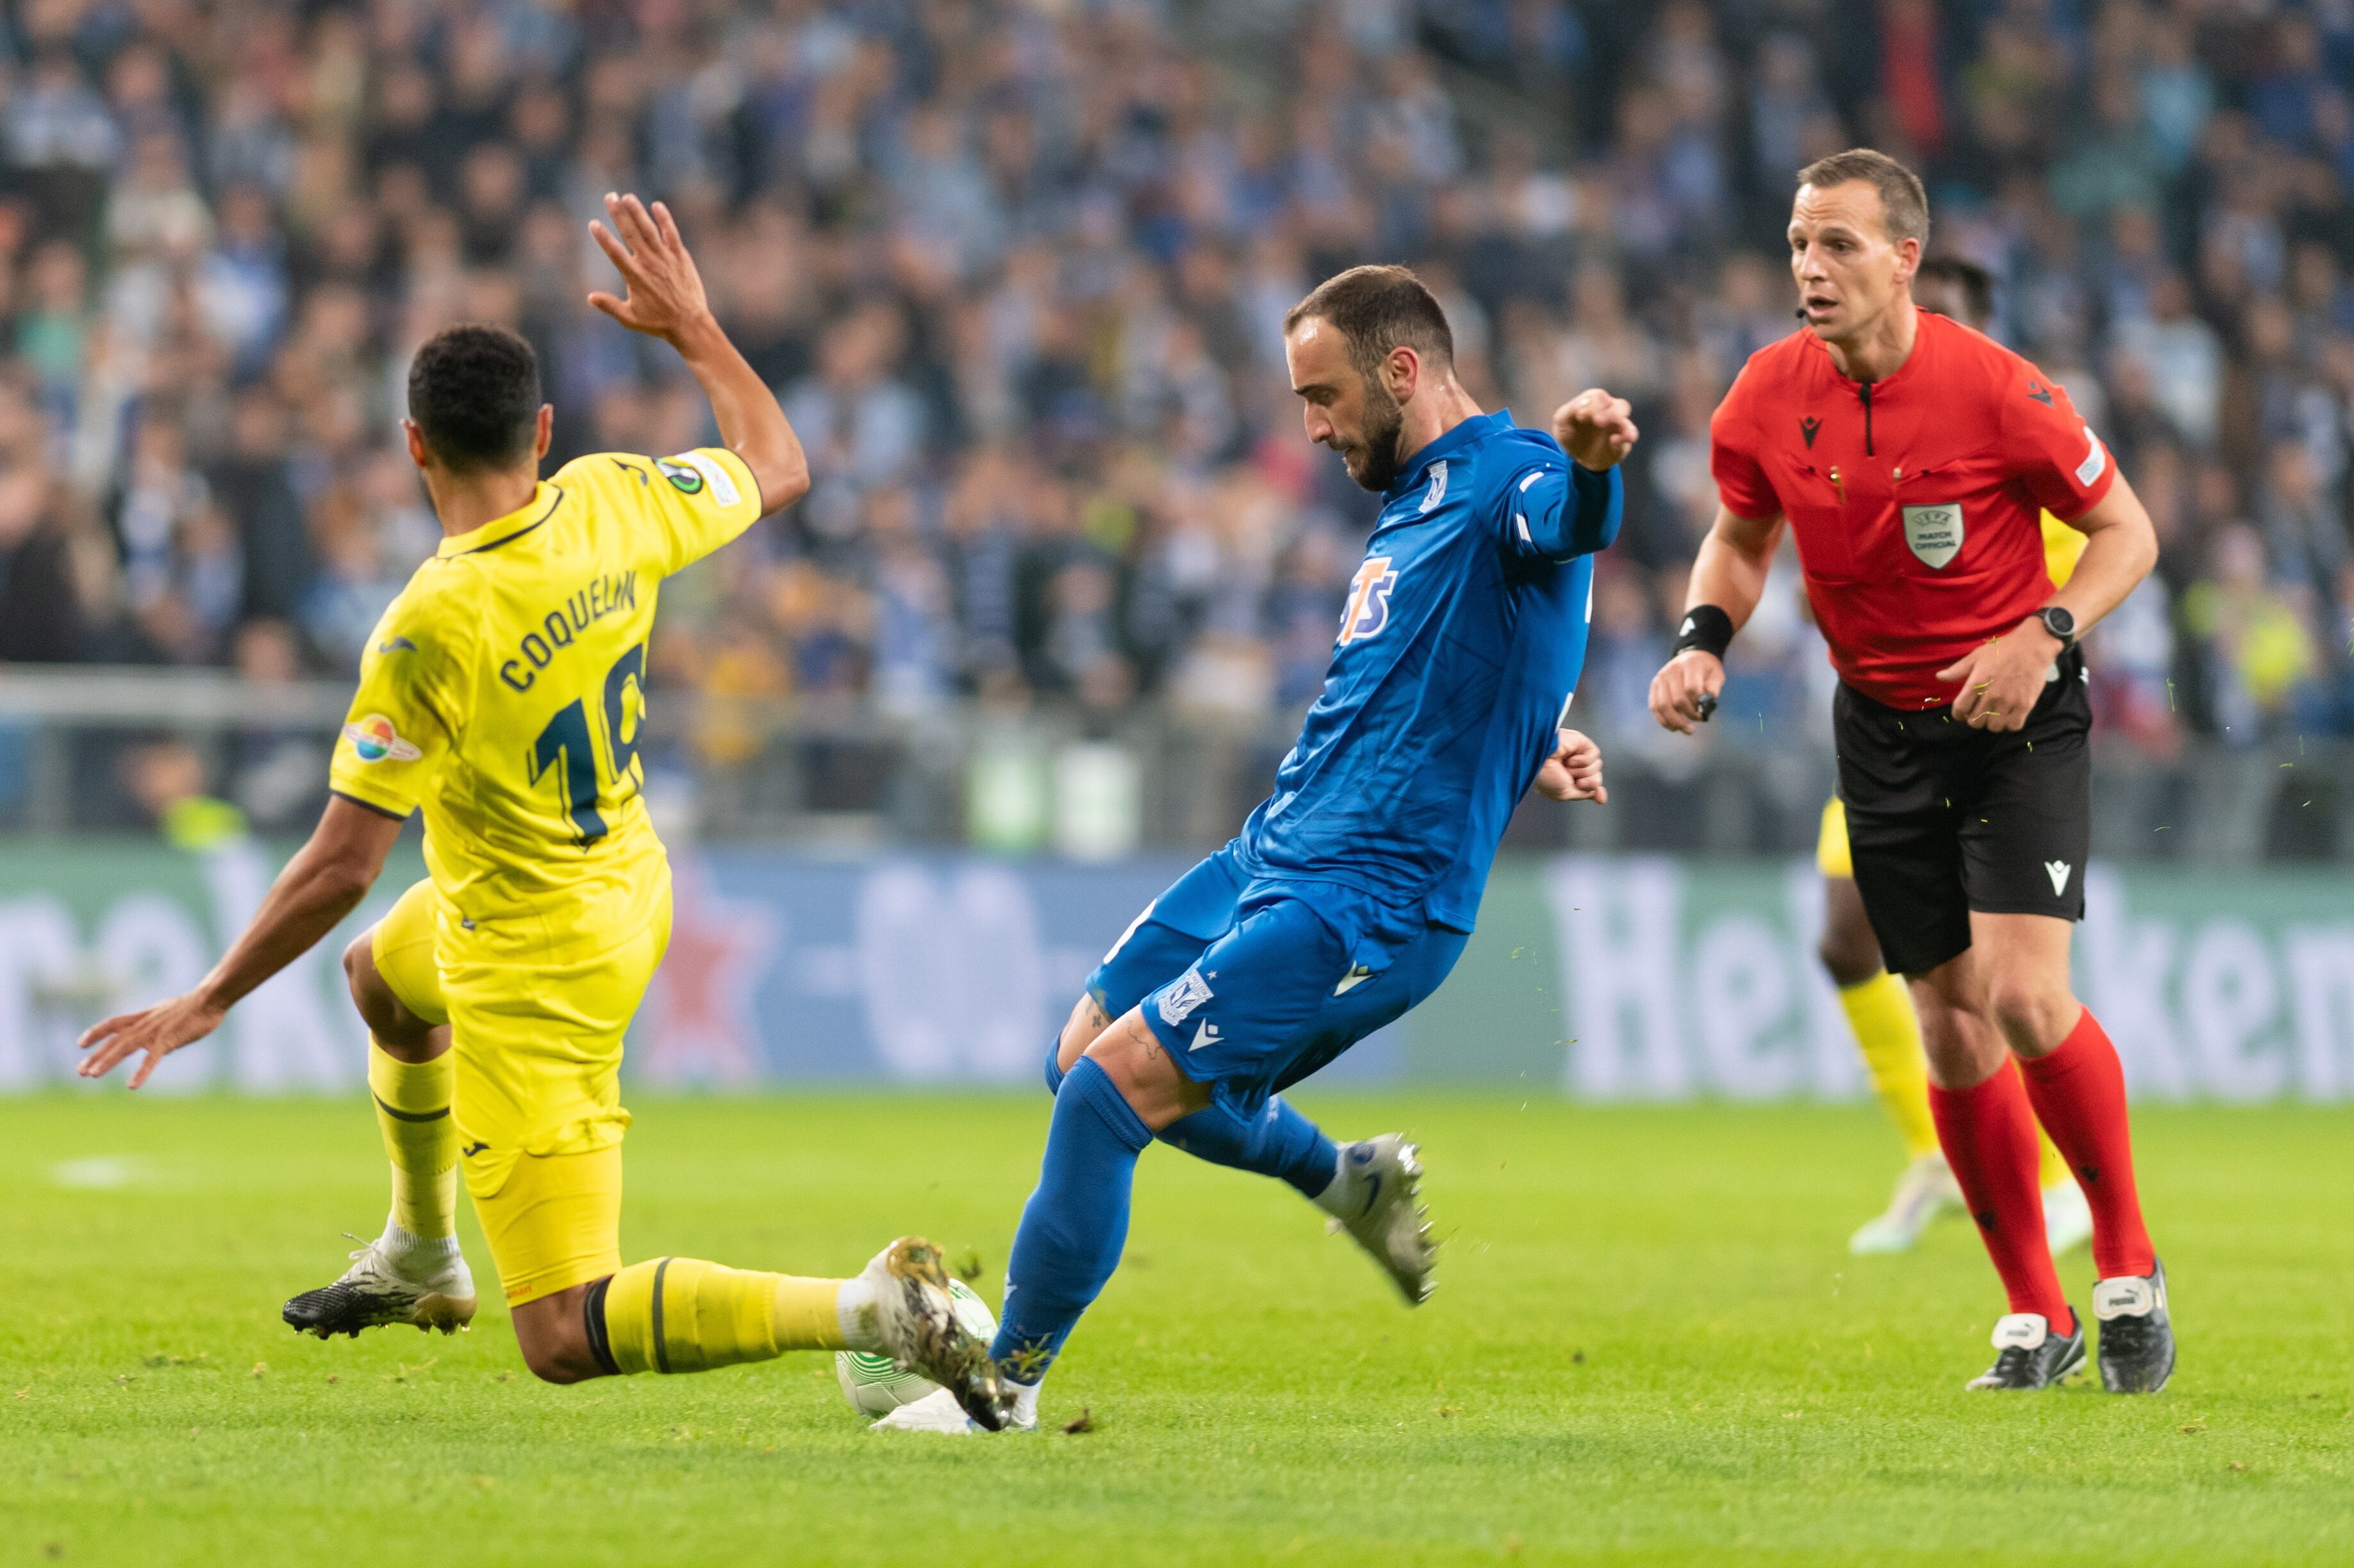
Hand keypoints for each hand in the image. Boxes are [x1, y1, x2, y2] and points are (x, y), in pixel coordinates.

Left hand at [78, 990, 226, 1088]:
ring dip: (107, 1061)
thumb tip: (160, 1046)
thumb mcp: (169, 1014)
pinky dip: (140, 1073)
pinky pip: (151, 1059)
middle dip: (96, 1055)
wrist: (210, 999)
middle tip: (80, 1071)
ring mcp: (154, 1032)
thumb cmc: (195, 1006)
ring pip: (124, 1048)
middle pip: (114, 1040)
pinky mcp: (168, 1040)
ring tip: (92, 1075)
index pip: (112, 1023)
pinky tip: (132, 1086)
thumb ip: (160, 1028)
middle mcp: (144, 1024)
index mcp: (144, 1017)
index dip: (95, 1033)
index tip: (81, 1044)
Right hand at [587, 192, 714, 343]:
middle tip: (609, 196)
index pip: (615, 253)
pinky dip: (665, 219)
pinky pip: (672, 234)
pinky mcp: (681, 257)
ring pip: (649, 230)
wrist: (690, 323)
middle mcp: (649, 263)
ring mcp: (666, 258)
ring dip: (638, 212)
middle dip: (619, 214)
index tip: (593, 223)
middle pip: (631, 234)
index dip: (603, 237)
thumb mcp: (630, 319)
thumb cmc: (659, 323)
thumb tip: (590, 297)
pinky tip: (657, 205)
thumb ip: (610, 306)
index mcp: (635, 277)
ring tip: (627, 197)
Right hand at [1534, 728, 1606, 802]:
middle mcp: (1573, 767)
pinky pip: (1595, 755)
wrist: (1539, 758)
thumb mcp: (1565, 793)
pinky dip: (1584, 760)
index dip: (1594, 790)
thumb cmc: (1545, 776)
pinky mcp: (1581, 743)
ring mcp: (1577, 755)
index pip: (1589, 785)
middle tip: (1574, 781)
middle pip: (1596, 778)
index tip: (1599, 798)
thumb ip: (1586, 794)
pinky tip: (1571, 759)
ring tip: (1567, 767)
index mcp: (1567, 779)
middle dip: (1588, 783)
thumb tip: (1601, 799)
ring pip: (1597, 768)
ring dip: (1582, 771)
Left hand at [1551, 389, 1638, 470]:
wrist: (1579, 456)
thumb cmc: (1571, 433)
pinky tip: (1614, 441)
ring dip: (1619, 419)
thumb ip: (1569, 410)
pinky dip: (1627, 435)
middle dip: (1609, 412)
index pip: (1599, 397)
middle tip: (1598, 421)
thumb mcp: (1561, 422)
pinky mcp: (1624, 439)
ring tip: (1608, 429)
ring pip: (1626, 417)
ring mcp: (1618, 424)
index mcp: (1595, 402)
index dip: (1591, 404)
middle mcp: (1610, 410)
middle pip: (1619, 404)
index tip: (1580, 417)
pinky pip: (1631, 434)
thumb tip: (1582, 404)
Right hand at [1648, 649, 1724, 734]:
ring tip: (1686, 730)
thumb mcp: (1716, 674)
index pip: (1691, 689)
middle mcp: (1672, 670)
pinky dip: (1663, 720)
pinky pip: (1654, 707)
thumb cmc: (1706, 669)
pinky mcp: (1654, 685)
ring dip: (1675, 721)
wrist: (1691, 656)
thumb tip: (1709, 700)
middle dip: (1688, 715)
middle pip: (1677, 699)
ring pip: (1663, 706)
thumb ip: (1714, 686)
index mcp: (1690, 664)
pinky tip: (1673, 727)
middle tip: (1698, 721)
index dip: (1698, 705)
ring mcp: (1661, 678)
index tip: (1704, 713)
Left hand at [1935, 619, 2061, 731]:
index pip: (1960, 709)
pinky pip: (2014, 726)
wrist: (2032, 646)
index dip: (1958, 714)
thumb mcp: (1976, 656)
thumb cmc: (2003, 650)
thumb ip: (1957, 670)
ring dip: (1992, 723)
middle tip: (1979, 712)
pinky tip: (2009, 715)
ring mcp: (2009, 701)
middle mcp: (1991, 695)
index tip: (1962, 713)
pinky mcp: (2025, 705)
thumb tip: (1939, 677)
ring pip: (1994, 727)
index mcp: (1976, 683)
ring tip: (1994, 714)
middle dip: (1974, 719)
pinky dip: (2010, 724)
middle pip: (1975, 722)